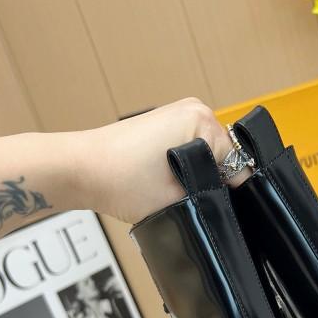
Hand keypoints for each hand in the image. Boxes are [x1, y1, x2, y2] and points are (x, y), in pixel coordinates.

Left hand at [85, 98, 234, 223]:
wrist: (80, 169)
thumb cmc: (119, 179)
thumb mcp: (178, 199)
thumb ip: (210, 199)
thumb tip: (223, 201)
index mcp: (202, 122)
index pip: (237, 164)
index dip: (230, 192)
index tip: (216, 207)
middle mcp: (194, 109)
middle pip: (224, 156)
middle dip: (213, 180)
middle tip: (191, 199)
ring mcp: (178, 112)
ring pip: (208, 152)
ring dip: (199, 173)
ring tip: (174, 188)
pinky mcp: (164, 121)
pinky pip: (191, 146)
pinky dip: (186, 164)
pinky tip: (166, 177)